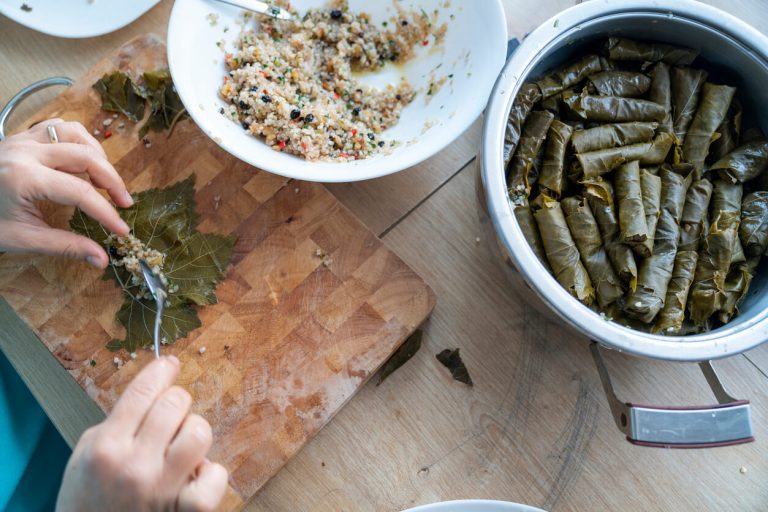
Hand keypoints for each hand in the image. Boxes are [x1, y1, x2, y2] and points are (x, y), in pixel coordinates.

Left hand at [0, 119, 131, 267]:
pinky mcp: (23, 136)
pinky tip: (83, 161)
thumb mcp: (22, 239)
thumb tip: (101, 259)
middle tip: (124, 203)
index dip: (106, 212)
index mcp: (24, 178)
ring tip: (104, 180)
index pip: (80, 192)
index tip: (122, 229)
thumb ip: (65, 246)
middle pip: (86, 156)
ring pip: (76, 134)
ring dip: (98, 156)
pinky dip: (79, 141)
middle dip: (112, 181)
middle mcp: (26, 151)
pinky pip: (60, 128)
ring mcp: (24, 139)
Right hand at [56, 356, 227, 511]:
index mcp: (106, 448)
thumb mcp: (85, 455)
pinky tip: (194, 475)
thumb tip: (155, 386)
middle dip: (175, 403)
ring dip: (192, 432)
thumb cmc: (87, 500)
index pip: (144, 391)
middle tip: (169, 415)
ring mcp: (163, 490)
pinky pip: (216, 475)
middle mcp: (135, 467)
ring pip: (199, 432)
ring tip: (179, 447)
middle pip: (176, 404)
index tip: (168, 365)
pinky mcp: (186, 511)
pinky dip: (210, 473)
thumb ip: (117, 421)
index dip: (161, 371)